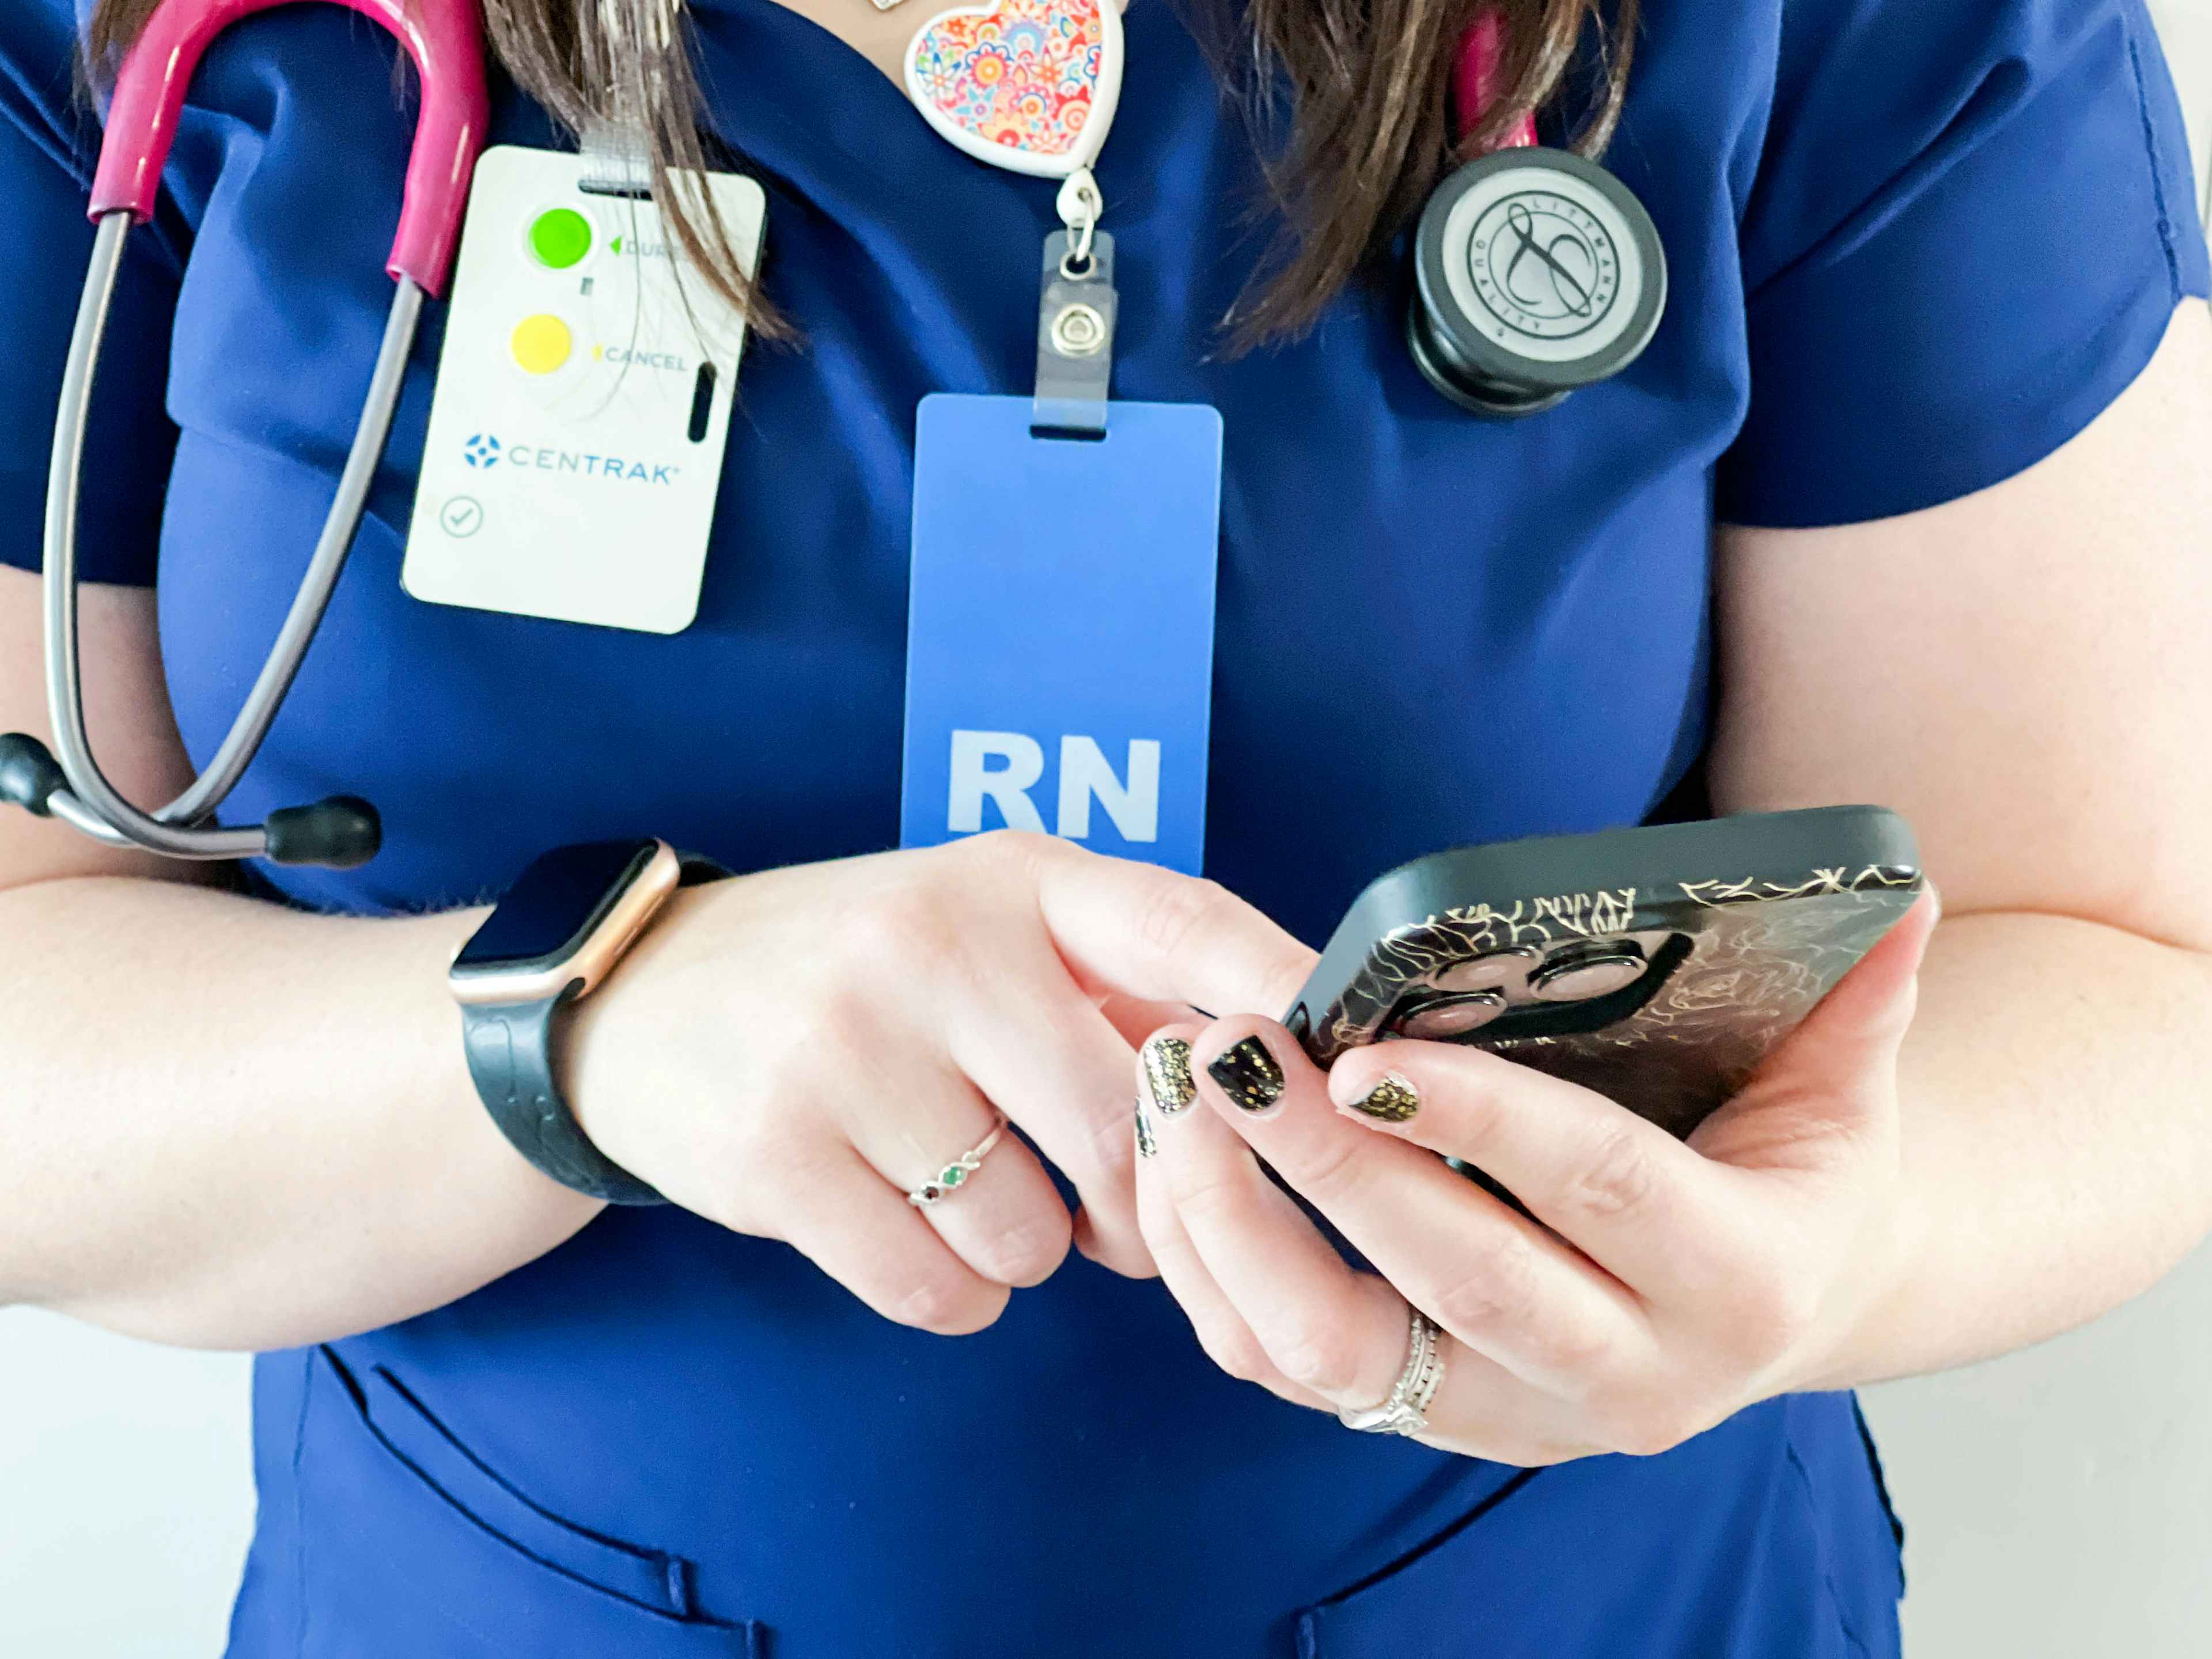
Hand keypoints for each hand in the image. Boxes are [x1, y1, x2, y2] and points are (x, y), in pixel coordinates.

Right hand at [563, 832, 1312, 1334]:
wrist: (641, 1002)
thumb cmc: (859, 976)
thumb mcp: (978, 929)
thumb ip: (1115, 986)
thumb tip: (1266, 1087)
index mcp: (1009, 880)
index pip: (1182, 924)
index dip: (1281, 994)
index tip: (1353, 1062)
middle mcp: (933, 945)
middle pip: (1124, 1125)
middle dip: (1140, 1200)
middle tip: (1112, 1204)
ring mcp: (847, 1047)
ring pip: (1034, 1231)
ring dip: (1030, 1248)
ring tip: (968, 1186)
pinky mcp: (777, 1155)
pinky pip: (939, 1288)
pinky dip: (952, 1289)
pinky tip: (908, 1226)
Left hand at [1132, 888, 1940, 1462]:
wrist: (1782, 1302)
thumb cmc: (1794, 1170)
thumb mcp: (1842, 1091)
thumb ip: (1854, 999)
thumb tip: (1890, 890)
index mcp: (1741, 1278)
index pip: (1596, 1187)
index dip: (1480, 1120)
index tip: (1364, 1053)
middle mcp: (1633, 1374)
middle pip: (1460, 1279)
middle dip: (1335, 1172)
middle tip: (1233, 1062)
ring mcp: (1525, 1415)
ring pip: (1352, 1357)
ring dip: (1246, 1237)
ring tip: (1181, 1114)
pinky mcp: (1441, 1422)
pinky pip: (1303, 1377)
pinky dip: (1225, 1285)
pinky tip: (1180, 1176)